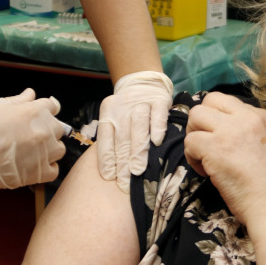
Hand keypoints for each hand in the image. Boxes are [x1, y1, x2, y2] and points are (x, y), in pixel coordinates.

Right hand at [0, 89, 65, 207]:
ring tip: (31, 152)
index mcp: (35, 111)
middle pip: (57, 128)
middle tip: (28, 136)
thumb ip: (19, 100)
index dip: (44, 111)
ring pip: (58, 149)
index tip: (38, 117)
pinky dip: (47, 168)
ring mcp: (44, 152)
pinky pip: (54, 170)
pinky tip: (34, 166)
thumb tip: (31, 94)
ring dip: (49, 149)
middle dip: (46, 130)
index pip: (52, 106)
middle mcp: (44, 130)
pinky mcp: (39, 173)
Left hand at [96, 71, 173, 192]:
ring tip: (138, 170)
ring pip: (137, 127)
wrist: (143, 82)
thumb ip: (113, 140)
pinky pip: (157, 114)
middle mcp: (122, 108)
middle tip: (124, 182)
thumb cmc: (127, 111)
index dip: (107, 158)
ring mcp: (141, 102)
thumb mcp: (115, 119)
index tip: (110, 177)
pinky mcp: (159, 100)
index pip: (105, 137)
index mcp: (108, 113)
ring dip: (137, 150)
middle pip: (121, 137)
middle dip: (122, 162)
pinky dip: (157, 127)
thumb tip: (112, 172)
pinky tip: (156, 142)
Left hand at [183, 92, 265, 223]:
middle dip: (203, 121)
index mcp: (265, 117)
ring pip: (195, 115)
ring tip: (203, 158)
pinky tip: (205, 173)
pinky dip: (192, 157)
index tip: (225, 143)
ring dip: (194, 136)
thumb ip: (259, 136)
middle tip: (206, 144)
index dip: (222, 122)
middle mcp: (247, 117)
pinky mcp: (215, 148)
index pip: (232, 105)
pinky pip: (190, 142)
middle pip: (211, 100)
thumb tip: (237, 140)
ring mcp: (230, 131)